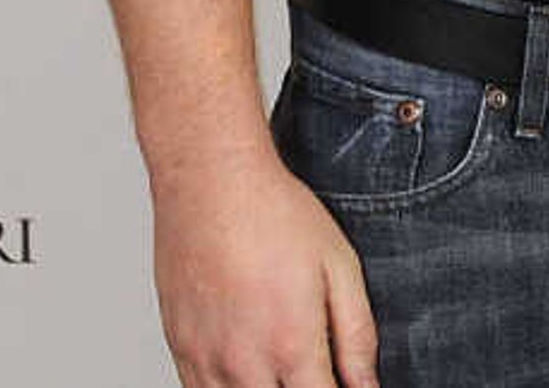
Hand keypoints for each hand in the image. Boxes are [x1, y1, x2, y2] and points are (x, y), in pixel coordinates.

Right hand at [150, 145, 379, 387]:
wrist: (210, 181)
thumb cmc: (274, 214)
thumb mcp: (339, 268)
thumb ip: (357, 337)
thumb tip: (368, 387)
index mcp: (291, 346)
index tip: (346, 386)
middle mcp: (244, 363)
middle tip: (315, 373)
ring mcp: (206, 360)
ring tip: (284, 371)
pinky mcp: (180, 349)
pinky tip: (250, 374)